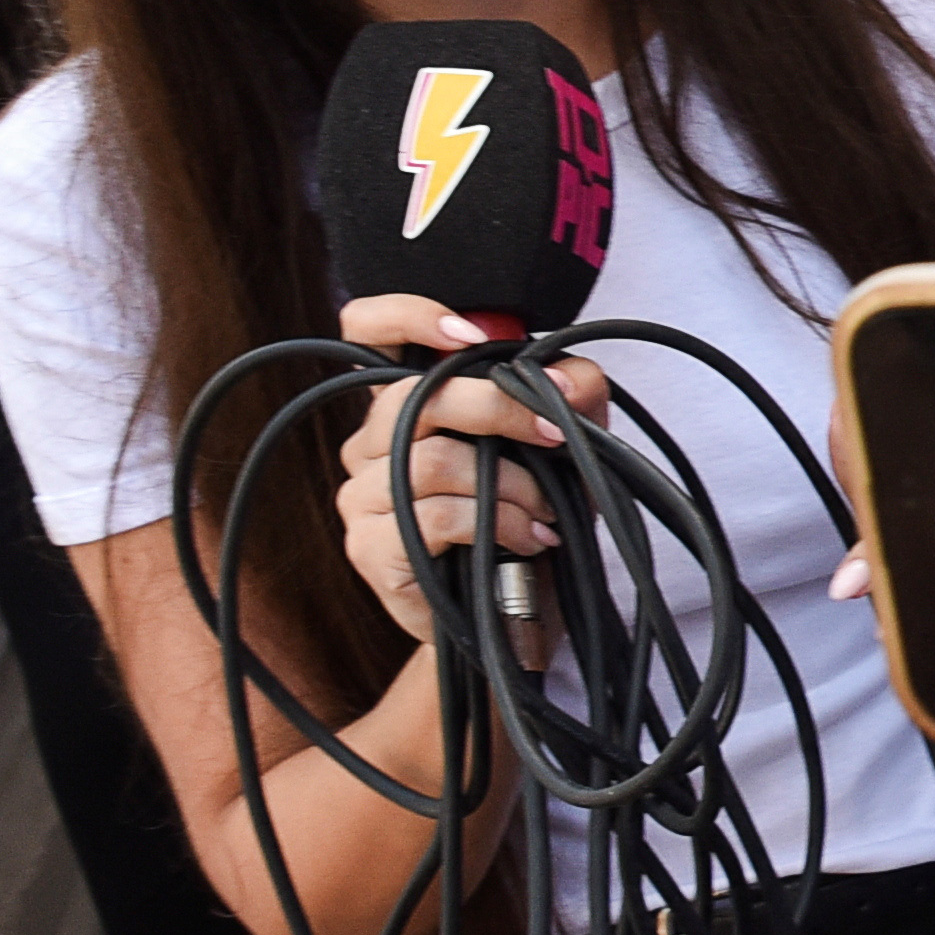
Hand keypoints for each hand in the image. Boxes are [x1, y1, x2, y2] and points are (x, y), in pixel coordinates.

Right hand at [327, 294, 611, 652]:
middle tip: (555, 436)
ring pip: (430, 459)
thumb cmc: (529, 522)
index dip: (405, 315)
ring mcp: (361, 496)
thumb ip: (573, 396)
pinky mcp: (369, 548)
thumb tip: (572, 378)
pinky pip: (431, 516)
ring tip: (544, 512)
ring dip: (508, 483)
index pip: (366, 328)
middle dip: (499, 408)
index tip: (473, 336)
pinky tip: (528, 540)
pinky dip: (496, 524)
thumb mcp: (565, 449)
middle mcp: (370, 443)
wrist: (515, 619)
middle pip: (412, 396)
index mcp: (408, 404)